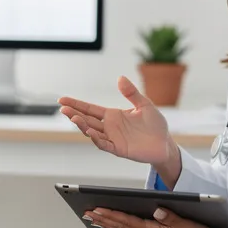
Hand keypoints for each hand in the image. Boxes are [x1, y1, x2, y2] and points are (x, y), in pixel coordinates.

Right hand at [60, 76, 180, 174]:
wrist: (165, 143)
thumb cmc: (155, 125)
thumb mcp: (144, 104)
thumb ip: (131, 93)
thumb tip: (120, 78)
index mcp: (113, 115)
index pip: (90, 109)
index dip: (76, 104)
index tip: (62, 100)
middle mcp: (109, 127)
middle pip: (87, 120)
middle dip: (74, 114)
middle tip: (63, 108)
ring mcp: (113, 138)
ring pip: (92, 132)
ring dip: (82, 125)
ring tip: (74, 118)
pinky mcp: (119, 149)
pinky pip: (104, 144)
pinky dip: (97, 139)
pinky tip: (90, 132)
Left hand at [85, 207, 227, 227]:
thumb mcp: (189, 226)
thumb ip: (172, 218)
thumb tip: (157, 210)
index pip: (128, 222)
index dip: (111, 215)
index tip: (97, 209)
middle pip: (122, 227)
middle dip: (104, 219)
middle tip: (87, 213)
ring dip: (109, 224)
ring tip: (95, 218)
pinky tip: (116, 226)